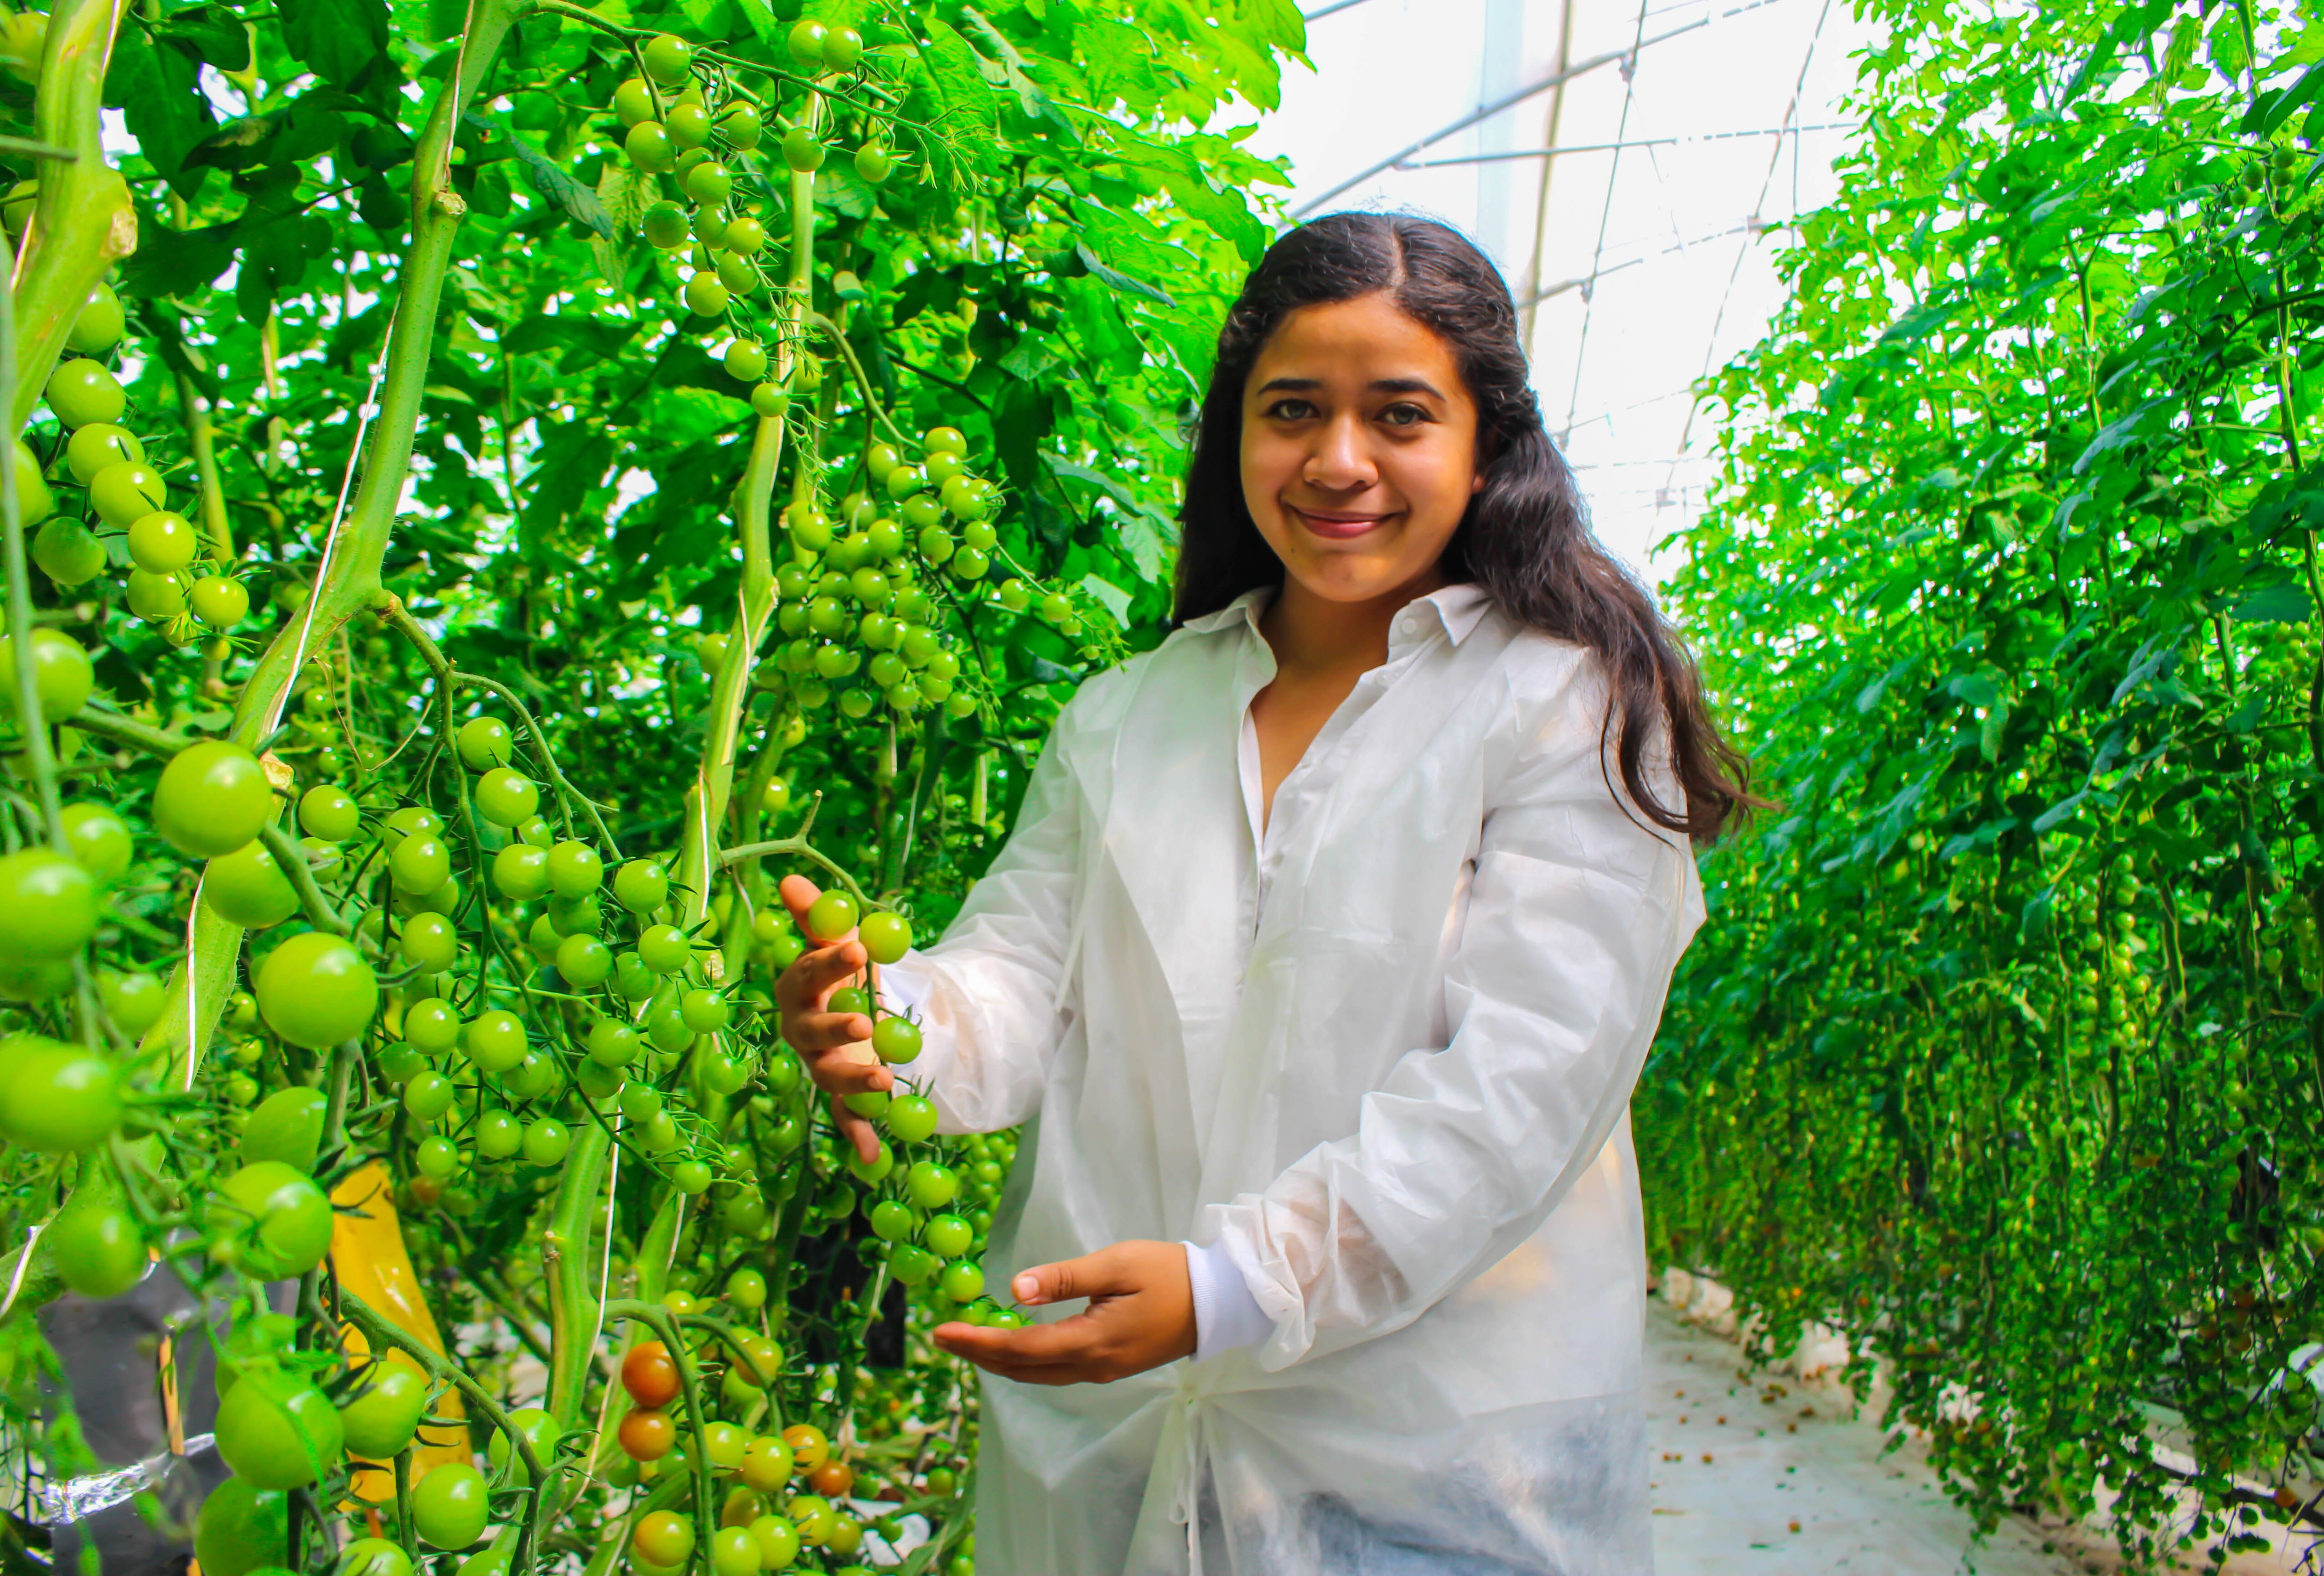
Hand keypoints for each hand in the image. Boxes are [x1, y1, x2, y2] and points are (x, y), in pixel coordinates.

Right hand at [774, 873, 891, 1164]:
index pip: (805, 977)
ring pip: (829, 1077)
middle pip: (812, 1033)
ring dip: (854, 1082)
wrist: (861, 1006)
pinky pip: (846, 1118)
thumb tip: (791, 879)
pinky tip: (875, 1156)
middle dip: (836, 1027)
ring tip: (885, 1081)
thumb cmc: (843, 971)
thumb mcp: (839, 941)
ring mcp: (820, 1065)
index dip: (827, 964)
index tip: (857, 947)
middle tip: (865, 1021)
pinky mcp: (842, 1094)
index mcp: (796, 991)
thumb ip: (820, 917)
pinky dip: (859, 1137)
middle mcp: (801, 1032)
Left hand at [931, 1240, 1195, 1384]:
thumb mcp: (1116, 1265)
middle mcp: (1092, 1366)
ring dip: (999, 1361)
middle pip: (1022, 1369)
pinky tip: (1013, 1347)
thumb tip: (1015, 1289)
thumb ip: (1065, 1278)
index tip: (942, 1330)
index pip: (1019, 1348)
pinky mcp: (1111, 1366)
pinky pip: (1055, 1372)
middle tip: (942, 1337)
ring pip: (1038, 1375)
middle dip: (979, 1355)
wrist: (1219, 1301)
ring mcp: (1103, 1371)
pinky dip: (1025, 1362)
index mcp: (1091, 1343)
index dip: (977, 1341)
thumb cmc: (1170, 1273)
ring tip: (969, 1342)